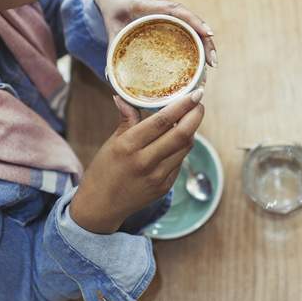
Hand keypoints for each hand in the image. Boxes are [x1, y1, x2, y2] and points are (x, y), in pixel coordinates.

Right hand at [69, 90, 204, 233]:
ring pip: (185, 147)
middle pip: (182, 134)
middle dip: (195, 115)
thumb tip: (123, 96)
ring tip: (190, 117)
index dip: (182, 106)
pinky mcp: (165, 187)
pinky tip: (179, 138)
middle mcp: (145, 162)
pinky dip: (182, 146)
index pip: (162, 121)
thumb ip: (126, 119)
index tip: (196, 94)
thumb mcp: (112, 142)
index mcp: (129, 146)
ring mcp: (157, 177)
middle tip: (199, 103)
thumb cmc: (104, 170)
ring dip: (191, 130)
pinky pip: (180, 161)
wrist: (101, 206)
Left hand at [94, 0, 216, 67]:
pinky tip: (205, 53)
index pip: (173, 9)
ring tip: (212, 61)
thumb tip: (113, 78)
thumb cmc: (113, 9)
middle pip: (189, 17)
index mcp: (145, 3)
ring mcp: (169, 5)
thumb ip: (112, 49)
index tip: (207, 34)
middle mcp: (162, 2)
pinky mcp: (172, 11)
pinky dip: (199, 35)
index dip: (192, 21)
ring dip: (205, 39)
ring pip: (192, 20)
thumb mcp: (110, 27)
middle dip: (204, 38)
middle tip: (213, 61)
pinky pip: (189, 22)